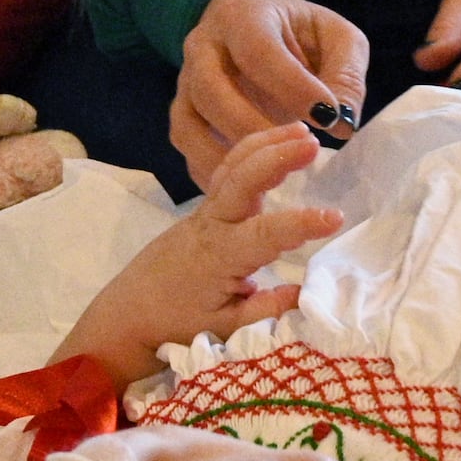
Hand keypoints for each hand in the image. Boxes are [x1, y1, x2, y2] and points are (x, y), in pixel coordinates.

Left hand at [57, 122, 343, 382]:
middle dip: (277, 157)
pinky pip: (227, 173)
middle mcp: (211, 226)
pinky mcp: (201, 211)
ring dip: (266, 144)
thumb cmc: (173, 325)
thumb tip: (306, 293)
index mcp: (219, 257)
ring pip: (233, 168)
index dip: (300, 224)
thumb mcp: (224, 330)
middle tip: (314, 144)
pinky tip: (275, 143)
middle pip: (242, 180)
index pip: (265, 234)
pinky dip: (252, 152)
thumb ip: (266, 311)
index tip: (334, 217)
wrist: (126, 315)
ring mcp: (203, 214)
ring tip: (303, 130)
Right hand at [173, 0, 368, 191]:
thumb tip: (341, 122)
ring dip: (230, 153)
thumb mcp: (337, 39)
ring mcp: (185, 82)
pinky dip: (211, 171)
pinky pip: (185, 147)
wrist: (260, 30)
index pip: (258, 51)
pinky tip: (249, 186)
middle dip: (254, 125)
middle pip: (210, 88)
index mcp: (243, 16)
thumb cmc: (303, 37)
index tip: (328, 118)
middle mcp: (202, 45)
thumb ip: (346, 73)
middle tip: (297, 150)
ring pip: (188, 122)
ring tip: (275, 173)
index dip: (292, 87)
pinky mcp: (182, 114)